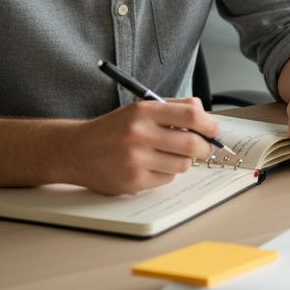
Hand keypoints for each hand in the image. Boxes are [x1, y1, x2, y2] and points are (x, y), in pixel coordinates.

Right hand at [66, 98, 219, 194]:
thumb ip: (173, 107)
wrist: (75, 151)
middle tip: (205, 149)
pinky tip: (152, 166)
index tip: (214, 130)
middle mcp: (139, 134)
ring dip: (183, 161)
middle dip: (205, 148)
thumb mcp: (139, 109)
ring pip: (183, 164)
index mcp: (143, 112)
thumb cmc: (113, 129)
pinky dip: (166, 173)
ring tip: (170, 155)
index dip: (209, 124)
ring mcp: (135, 160)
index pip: (191, 114)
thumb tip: (204, 114)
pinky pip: (167, 179)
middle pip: (192, 143)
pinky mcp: (132, 182)